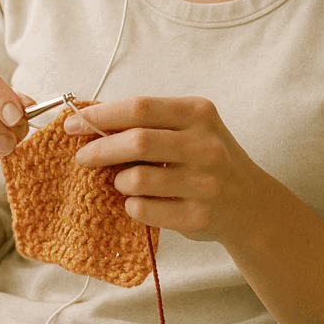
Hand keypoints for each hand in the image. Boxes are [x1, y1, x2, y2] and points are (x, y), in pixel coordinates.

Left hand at [65, 95, 267, 244]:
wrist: (250, 202)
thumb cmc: (206, 158)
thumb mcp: (190, 127)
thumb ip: (148, 121)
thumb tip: (89, 119)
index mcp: (198, 113)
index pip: (139, 107)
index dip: (100, 115)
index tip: (73, 123)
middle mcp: (205, 146)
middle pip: (136, 142)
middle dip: (99, 149)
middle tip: (82, 157)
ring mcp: (204, 183)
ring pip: (136, 180)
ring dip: (118, 181)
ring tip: (123, 181)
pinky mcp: (198, 216)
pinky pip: (143, 210)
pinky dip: (132, 206)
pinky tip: (141, 202)